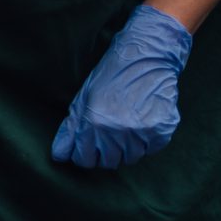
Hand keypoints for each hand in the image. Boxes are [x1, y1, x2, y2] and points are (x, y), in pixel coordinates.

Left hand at [51, 4, 191, 168]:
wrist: (146, 58)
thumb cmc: (110, 78)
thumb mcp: (82, 99)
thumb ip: (70, 129)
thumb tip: (59, 156)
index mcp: (92, 123)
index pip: (84, 160)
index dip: (85, 154)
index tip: (89, 148)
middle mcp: (116, 131)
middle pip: (109, 163)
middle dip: (106, 152)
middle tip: (109, 135)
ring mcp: (140, 132)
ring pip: (131, 158)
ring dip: (128, 147)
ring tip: (127, 125)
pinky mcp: (161, 131)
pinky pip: (151, 150)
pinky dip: (147, 141)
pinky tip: (143, 121)